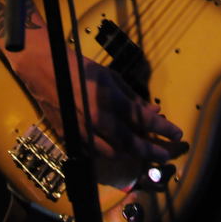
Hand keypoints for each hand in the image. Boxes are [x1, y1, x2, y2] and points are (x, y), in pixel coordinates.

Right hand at [12, 45, 186, 163]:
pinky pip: (95, 153)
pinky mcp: (71, 138)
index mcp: (109, 100)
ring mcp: (83, 132)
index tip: (176, 132)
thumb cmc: (79, 67)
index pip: (143, 119)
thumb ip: (131, 96)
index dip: (162, 127)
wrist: (44, 69)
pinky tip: (116, 148)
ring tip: (142, 149)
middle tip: (166, 154)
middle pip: (131, 143)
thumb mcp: (109, 76)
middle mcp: (97, 120)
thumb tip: (151, 110)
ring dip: (130, 152)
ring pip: (114, 153)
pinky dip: (109, 152)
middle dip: (152, 150)